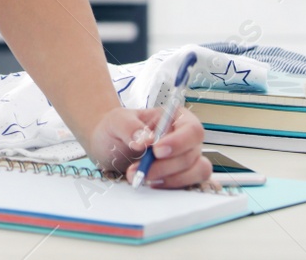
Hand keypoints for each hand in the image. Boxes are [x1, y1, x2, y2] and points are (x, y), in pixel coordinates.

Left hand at [88, 105, 211, 188]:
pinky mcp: (182, 176)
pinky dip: (172, 186)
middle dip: (164, 166)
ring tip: (142, 177)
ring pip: (197, 171)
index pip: (192, 129)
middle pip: (191, 154)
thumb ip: (129, 126)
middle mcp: (185, 138)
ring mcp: (186, 158)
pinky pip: (190, 184)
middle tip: (138, 169)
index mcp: (174, 118)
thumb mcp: (116, 121)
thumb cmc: (116, 130)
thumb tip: (147, 139)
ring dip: (170, 179)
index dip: (179, 142)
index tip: (157, 151)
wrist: (108, 147)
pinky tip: (153, 184)